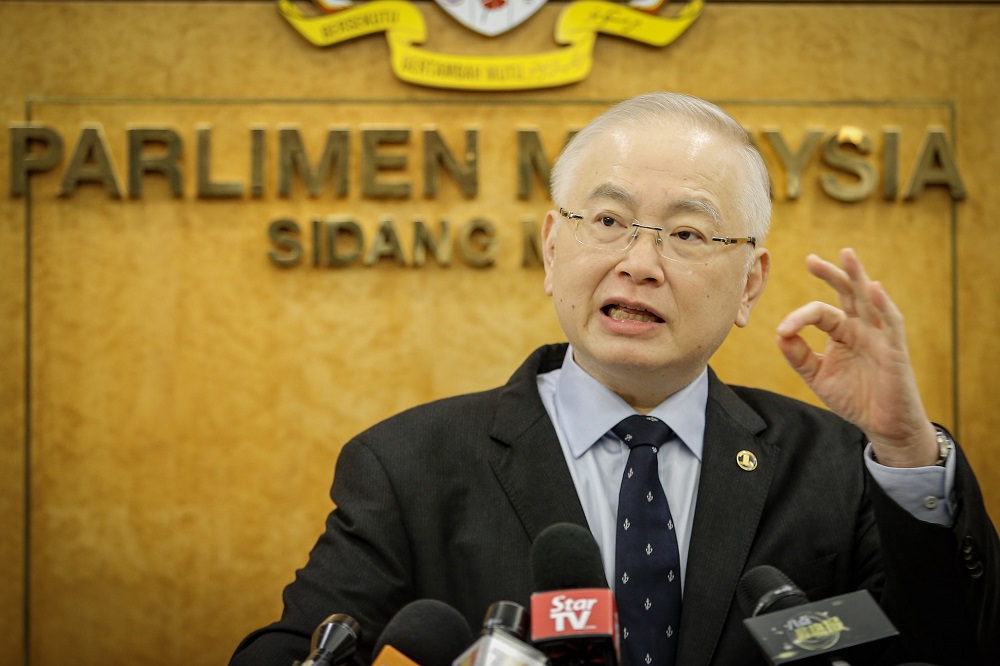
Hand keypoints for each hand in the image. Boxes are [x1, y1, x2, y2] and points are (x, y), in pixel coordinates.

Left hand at [775, 248, 938, 466]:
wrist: (882, 425)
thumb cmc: (853, 397)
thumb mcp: (818, 376)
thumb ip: (798, 355)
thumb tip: (779, 334)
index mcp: (842, 331)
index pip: (819, 313)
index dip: (799, 319)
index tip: (783, 331)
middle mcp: (861, 327)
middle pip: (846, 293)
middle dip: (830, 274)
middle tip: (810, 259)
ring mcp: (879, 336)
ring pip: (869, 300)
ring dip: (857, 277)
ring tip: (846, 254)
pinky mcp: (895, 350)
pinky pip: (891, 323)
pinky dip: (883, 305)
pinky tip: (874, 288)